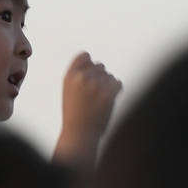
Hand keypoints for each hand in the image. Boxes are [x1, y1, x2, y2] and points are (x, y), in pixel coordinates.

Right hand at [53, 51, 121, 168]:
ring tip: (99, 100)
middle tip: (95, 94)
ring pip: (109, 76)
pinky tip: (109, 99)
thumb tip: (96, 63)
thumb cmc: (75, 112)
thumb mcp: (69, 90)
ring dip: (108, 86)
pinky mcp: (107, 94)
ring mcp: (95, 85)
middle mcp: (82, 78)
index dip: (90, 63)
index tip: (91, 73)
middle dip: (100, 77)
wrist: (79, 132)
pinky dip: (116, 90)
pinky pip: (118, 83)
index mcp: (70, 76)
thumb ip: (78, 75)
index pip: (84, 56)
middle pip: (100, 66)